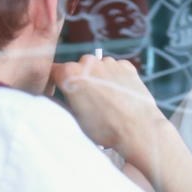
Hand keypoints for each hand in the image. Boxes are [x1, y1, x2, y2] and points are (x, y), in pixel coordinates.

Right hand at [50, 55, 164, 158]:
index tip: (59, 93)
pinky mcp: (126, 65)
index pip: (54, 72)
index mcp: (70, 74)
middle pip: (78, 68)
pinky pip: (115, 69)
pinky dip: (115, 78)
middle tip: (87, 102)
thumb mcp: (74, 119)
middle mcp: (88, 62)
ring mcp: (108, 62)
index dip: (55, 83)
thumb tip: (53, 97)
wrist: (138, 129)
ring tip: (107, 101)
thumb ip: (61, 103)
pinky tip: (119, 95)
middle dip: (80, 81)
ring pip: (98, 68)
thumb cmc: (104, 128)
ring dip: (98, 79)